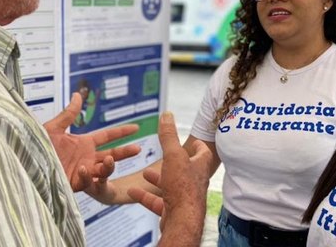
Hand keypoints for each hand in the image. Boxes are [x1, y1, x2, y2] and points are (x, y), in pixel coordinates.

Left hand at [44, 93, 140, 191]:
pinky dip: (87, 175)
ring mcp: (83, 171)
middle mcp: (86, 157)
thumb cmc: (37, 146)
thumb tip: (78, 94)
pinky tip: (81, 168)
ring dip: (109, 165)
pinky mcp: (77, 184)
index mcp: (83, 143)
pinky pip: (88, 180)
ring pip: (105, 169)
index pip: (107, 136)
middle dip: (125, 152)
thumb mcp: (53, 128)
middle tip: (138, 149)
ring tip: (108, 159)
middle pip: (112, 154)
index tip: (137, 127)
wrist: (26, 165)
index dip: (122, 132)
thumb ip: (68, 113)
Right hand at [127, 112, 210, 245]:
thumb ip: (169, 136)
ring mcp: (184, 197)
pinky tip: (132, 191)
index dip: (198, 145)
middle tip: (164, 155)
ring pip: (170, 185)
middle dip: (172, 162)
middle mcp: (194, 181)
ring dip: (157, 179)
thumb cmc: (182, 187)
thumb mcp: (174, 156)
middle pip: (185, 169)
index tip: (192, 140)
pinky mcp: (173, 211)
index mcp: (199, 166)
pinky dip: (145, 196)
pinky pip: (157, 201)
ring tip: (144, 172)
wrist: (182, 222)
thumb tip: (167, 114)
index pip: (203, 152)